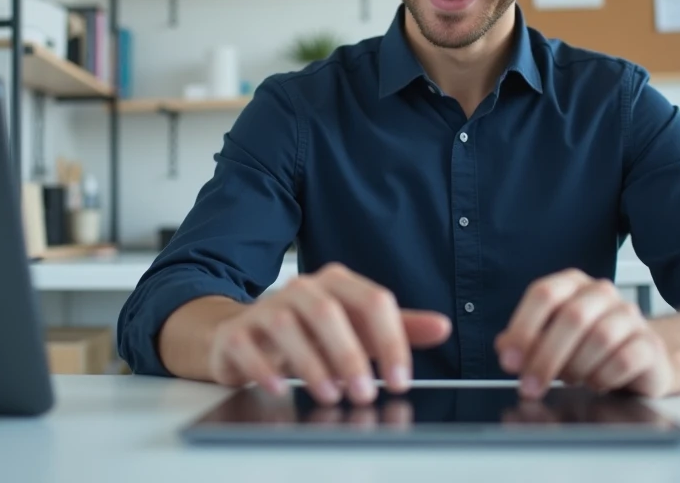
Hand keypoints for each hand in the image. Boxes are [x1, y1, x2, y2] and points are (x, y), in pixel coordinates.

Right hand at [208, 262, 451, 405]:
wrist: (246, 334)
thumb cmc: (310, 332)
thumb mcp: (358, 329)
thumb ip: (398, 328)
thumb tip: (442, 326)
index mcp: (336, 284)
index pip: (372, 302)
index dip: (391, 341)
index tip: (400, 379)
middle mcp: (301, 289)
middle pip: (329, 313)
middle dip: (350, 357)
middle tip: (365, 394)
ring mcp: (266, 307)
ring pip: (287, 327)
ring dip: (311, 365)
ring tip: (330, 395)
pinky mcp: (237, 332)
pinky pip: (247, 345)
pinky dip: (264, 368)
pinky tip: (280, 388)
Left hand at [494, 269, 673, 398]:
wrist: (639, 359)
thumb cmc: (586, 346)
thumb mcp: (550, 340)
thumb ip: (525, 342)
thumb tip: (505, 348)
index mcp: (571, 284)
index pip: (544, 294)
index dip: (523, 328)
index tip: (509, 360)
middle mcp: (601, 292)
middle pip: (572, 316)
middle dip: (546, 357)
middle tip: (531, 386)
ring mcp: (629, 315)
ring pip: (600, 337)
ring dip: (577, 367)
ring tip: (570, 379)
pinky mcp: (649, 343)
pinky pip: (624, 359)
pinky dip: (603, 377)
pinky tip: (595, 382)